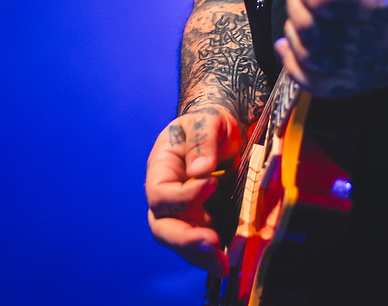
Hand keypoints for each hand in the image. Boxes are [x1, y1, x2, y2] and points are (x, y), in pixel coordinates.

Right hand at [145, 109, 240, 272]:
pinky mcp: (201, 222)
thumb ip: (203, 141)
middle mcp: (166, 197)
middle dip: (185, 239)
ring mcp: (182, 213)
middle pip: (162, 227)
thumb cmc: (207, 124)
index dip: (184, 196)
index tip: (213, 183)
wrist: (219, 133)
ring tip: (222, 265)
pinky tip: (227, 262)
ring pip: (180, 242)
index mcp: (160, 171)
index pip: (162, 194)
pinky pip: (199, 244)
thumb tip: (200, 170)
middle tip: (211, 243)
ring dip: (199, 256)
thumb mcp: (207, 123)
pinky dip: (211, 255)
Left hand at [274, 0, 387, 96]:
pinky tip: (290, 45)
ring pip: (307, 53)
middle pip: (310, 25)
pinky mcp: (361, 80)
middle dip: (298, 3)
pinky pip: (314, 82)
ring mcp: (364, 64)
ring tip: (306, 13)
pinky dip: (294, 65)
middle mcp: (370, 37)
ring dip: (295, 30)